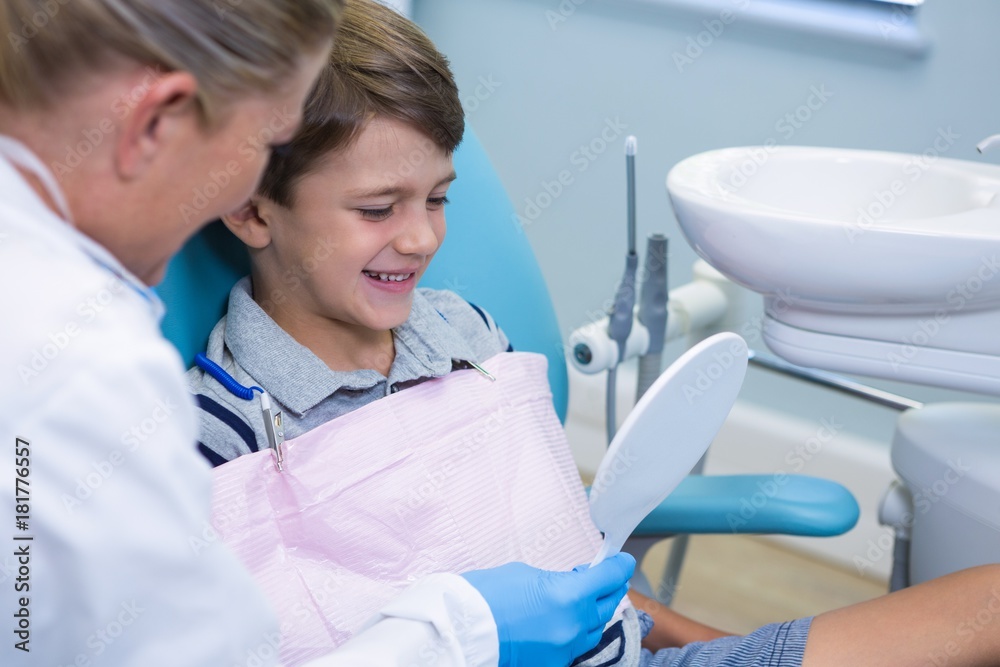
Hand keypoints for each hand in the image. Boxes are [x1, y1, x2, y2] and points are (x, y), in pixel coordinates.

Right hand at [462, 553, 634, 666]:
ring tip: (579, 601)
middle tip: (602, 578)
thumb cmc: (486, 595)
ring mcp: (564, 650)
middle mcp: (573, 626)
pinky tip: (559, 624)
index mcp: (569, 596)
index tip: (621, 560)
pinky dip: (572, 634)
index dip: (619, 565)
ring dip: (591, 613)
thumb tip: (573, 584)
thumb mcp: (527, 574)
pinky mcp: (552, 665)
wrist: (460, 630)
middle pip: (608, 605)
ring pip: (594, 630)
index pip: (610, 577)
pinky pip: (573, 648)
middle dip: (607, 588)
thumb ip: (558, 581)